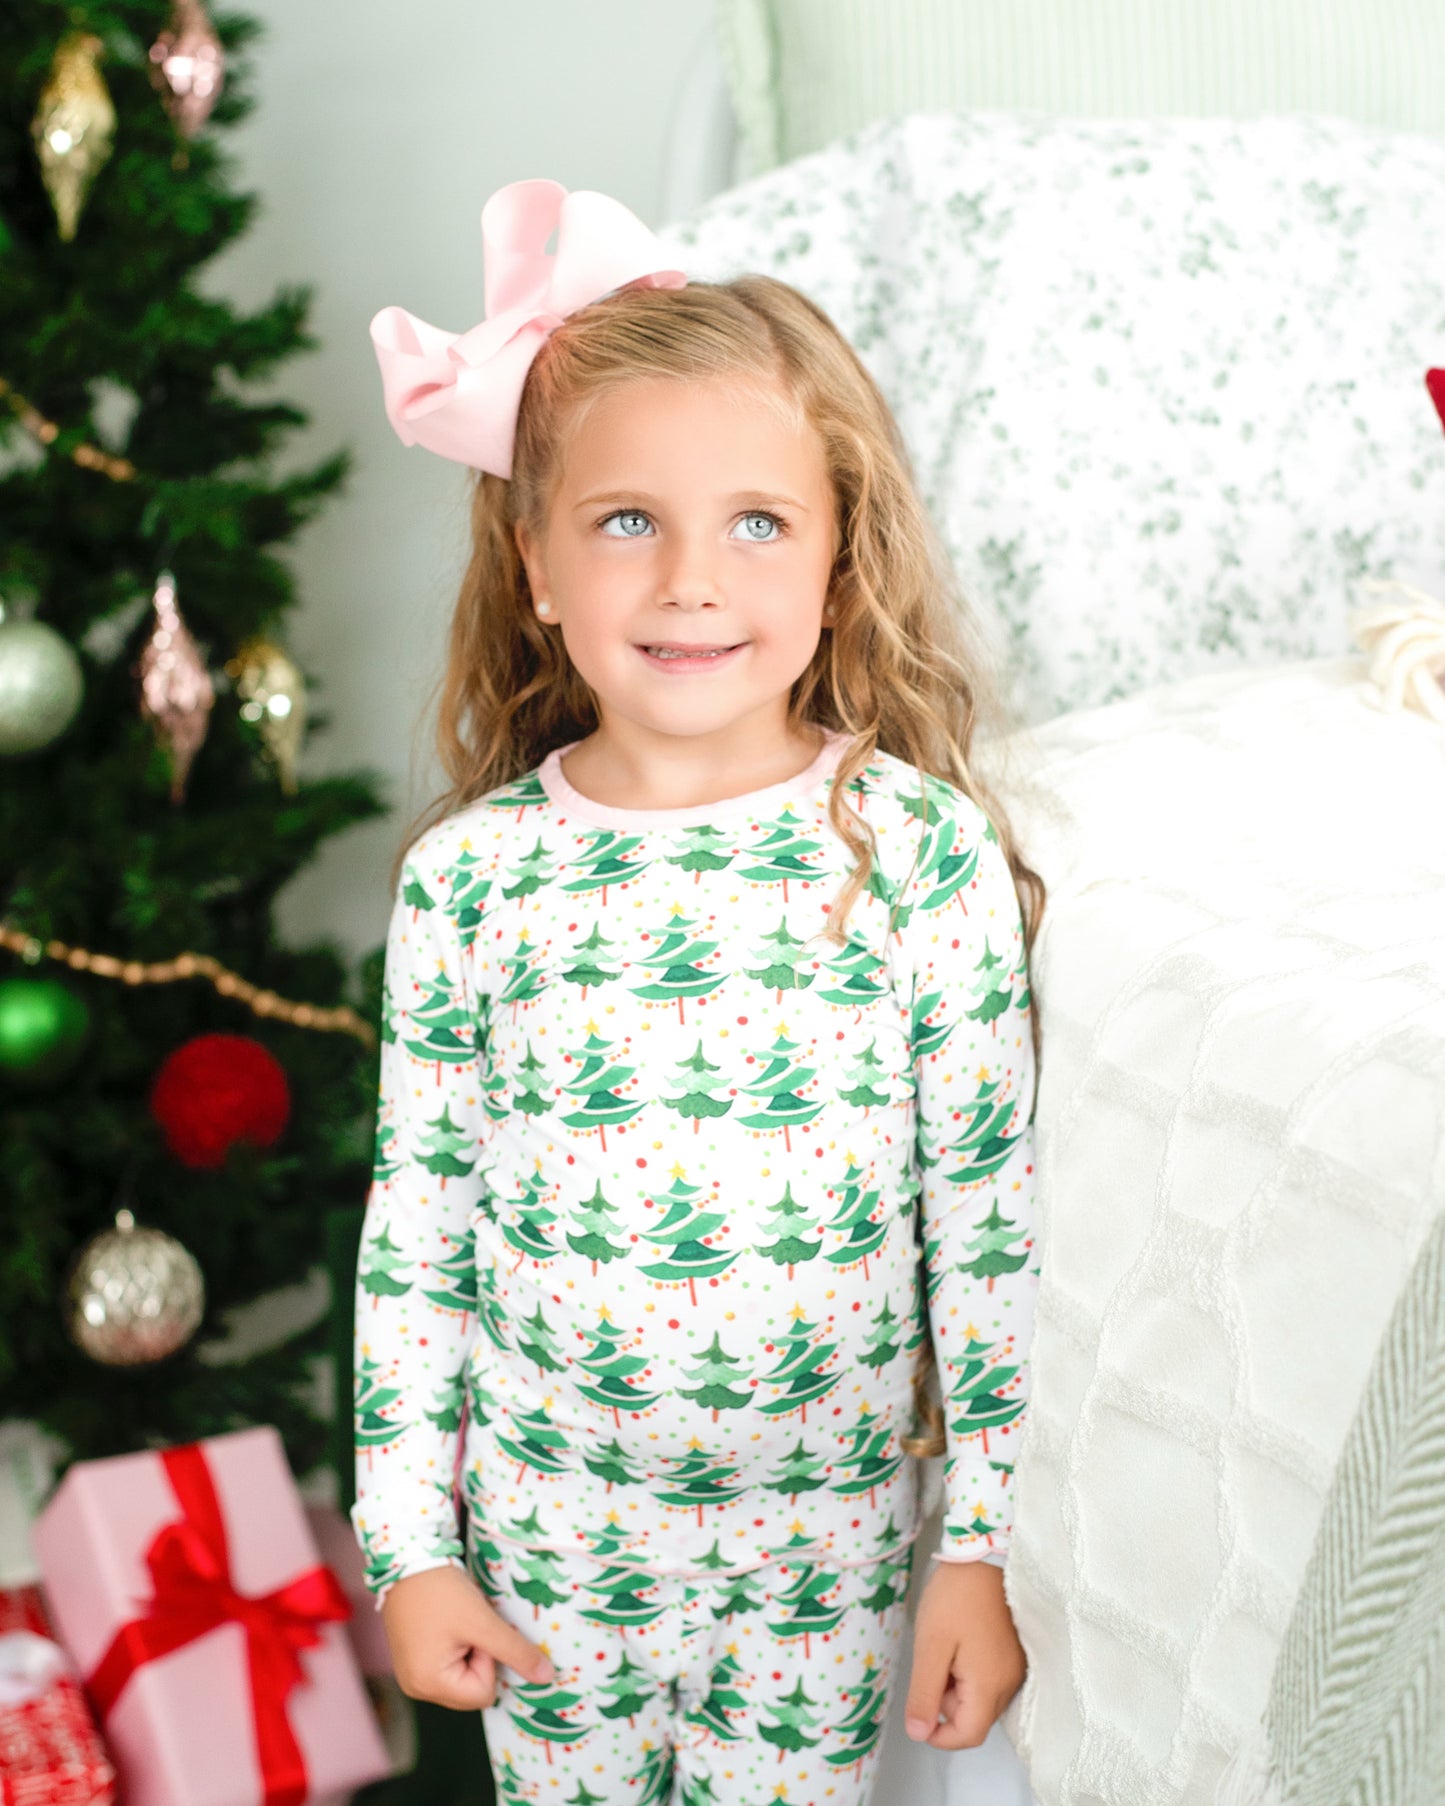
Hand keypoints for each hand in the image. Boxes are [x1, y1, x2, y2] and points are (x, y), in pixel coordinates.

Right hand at [380, 1563, 554, 1709]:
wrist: (407, 1561)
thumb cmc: (442, 1592)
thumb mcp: (483, 1622)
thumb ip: (516, 1652)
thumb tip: (546, 1677)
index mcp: (429, 1685)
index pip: (483, 1694)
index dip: (488, 1662)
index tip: (476, 1632)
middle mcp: (417, 1688)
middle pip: (471, 1691)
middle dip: (479, 1659)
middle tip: (468, 1627)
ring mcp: (412, 1676)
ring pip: (461, 1678)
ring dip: (469, 1652)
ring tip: (457, 1624)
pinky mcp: (412, 1661)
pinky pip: (447, 1667)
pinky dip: (456, 1647)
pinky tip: (449, 1625)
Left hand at [904, 1559, 1026, 1749]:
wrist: (984, 1554)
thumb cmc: (955, 1598)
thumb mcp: (930, 1645)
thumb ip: (924, 1693)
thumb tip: (919, 1733)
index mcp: (990, 1686)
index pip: (969, 1736)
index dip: (940, 1735)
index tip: (919, 1712)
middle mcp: (1009, 1683)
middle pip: (974, 1717)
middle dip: (947, 1702)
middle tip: (932, 1662)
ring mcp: (1015, 1668)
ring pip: (981, 1698)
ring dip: (957, 1685)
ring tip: (945, 1646)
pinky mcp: (1014, 1653)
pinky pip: (990, 1678)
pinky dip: (970, 1671)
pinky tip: (960, 1641)